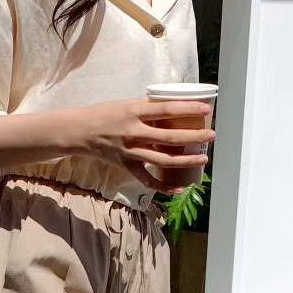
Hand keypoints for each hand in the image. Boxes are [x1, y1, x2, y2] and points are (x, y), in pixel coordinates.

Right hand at [68, 99, 215, 192]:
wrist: (81, 131)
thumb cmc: (105, 114)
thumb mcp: (127, 104)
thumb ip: (148, 109)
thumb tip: (173, 111)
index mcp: (135, 111)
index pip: (167, 109)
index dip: (188, 109)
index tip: (205, 109)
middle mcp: (134, 132)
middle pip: (170, 137)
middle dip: (194, 136)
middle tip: (211, 136)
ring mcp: (131, 151)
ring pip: (163, 159)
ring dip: (186, 161)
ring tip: (203, 159)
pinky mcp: (126, 165)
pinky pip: (147, 179)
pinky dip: (163, 186)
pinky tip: (178, 189)